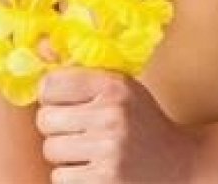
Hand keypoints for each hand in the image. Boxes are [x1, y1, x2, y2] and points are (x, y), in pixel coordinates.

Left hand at [36, 67, 205, 182]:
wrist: (176, 162)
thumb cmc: (141, 121)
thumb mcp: (121, 87)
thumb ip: (83, 72)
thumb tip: (41, 47)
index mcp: (114, 85)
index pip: (51, 84)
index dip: (50, 95)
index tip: (60, 101)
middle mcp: (111, 114)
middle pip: (45, 120)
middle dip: (56, 127)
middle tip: (77, 129)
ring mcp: (108, 150)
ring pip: (51, 150)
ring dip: (64, 154)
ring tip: (88, 149)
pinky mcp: (104, 180)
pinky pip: (60, 177)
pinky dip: (72, 176)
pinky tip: (93, 168)